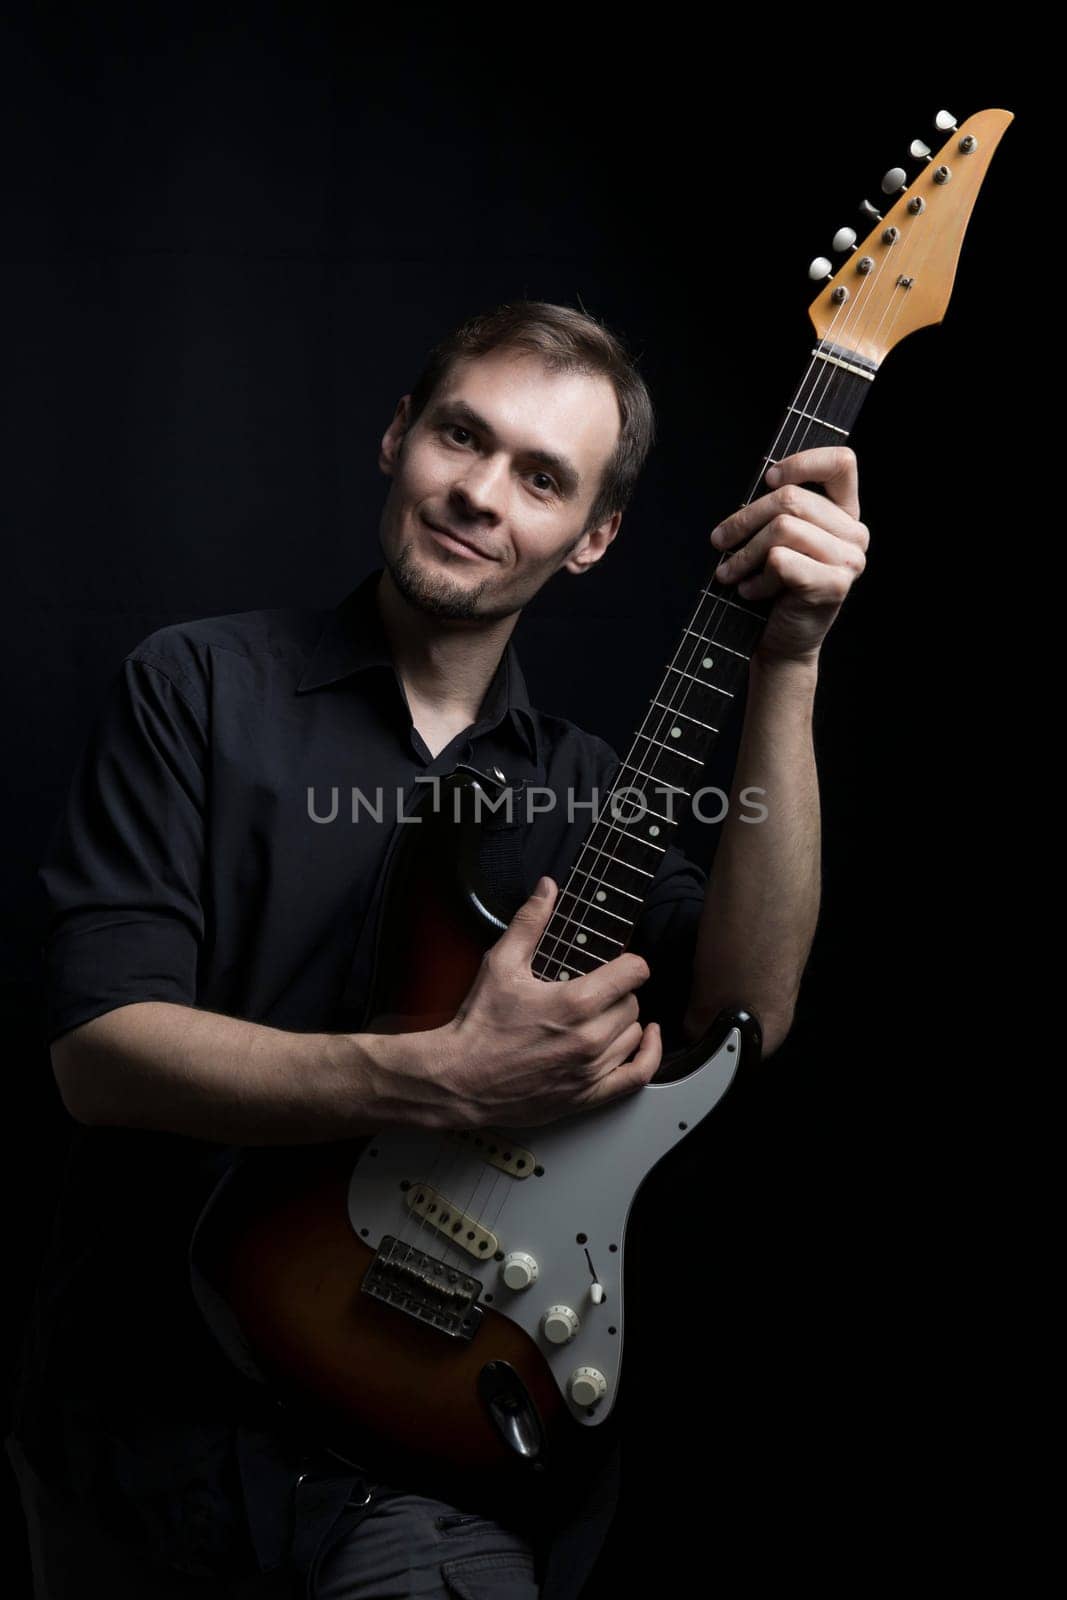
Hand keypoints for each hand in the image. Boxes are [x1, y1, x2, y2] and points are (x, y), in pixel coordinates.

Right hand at [431, 876, 661, 1128]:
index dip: (630, 962)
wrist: (461, 1079)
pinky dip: (648, 1055)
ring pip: (634, 1034)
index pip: (633, 973)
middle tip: (596, 990)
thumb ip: (529, 923)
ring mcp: (591, 1069)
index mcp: (575, 1002)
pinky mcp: (588, 1094)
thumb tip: (547, 888)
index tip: (623, 962)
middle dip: (618, 992)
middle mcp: (590, 1037)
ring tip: (602, 1015)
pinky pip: (637, 1075)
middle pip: (633, 1003)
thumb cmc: (480, 1025)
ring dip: (623, 1021)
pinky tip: (646, 1040)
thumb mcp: (501, 964)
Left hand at [710, 445, 868, 664]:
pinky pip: (780, 560)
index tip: (769, 478)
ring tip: (729, 572)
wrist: (784, 643)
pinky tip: (750, 590)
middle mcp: (855, 534)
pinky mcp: (833, 585)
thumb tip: (764, 477)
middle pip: (792, 499)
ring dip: (744, 553)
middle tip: (719, 541)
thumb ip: (781, 508)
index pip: (842, 463)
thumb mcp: (780, 541)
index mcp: (846, 515)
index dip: (802, 462)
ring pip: (782, 529)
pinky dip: (755, 577)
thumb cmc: (776, 588)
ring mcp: (849, 561)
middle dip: (744, 520)